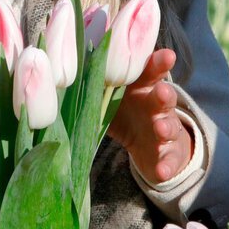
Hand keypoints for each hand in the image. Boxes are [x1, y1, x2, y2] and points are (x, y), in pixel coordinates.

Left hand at [108, 48, 192, 185]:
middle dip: (164, 94)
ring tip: (161, 129)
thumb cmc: (128, 113)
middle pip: (164, 98)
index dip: (158, 64)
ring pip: (169, 127)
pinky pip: (168, 161)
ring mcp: (165, 132)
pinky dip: (166, 166)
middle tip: (162, 91)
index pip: (151, 72)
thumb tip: (59, 75)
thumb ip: (96, 87)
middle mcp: (157, 107)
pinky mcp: (167, 156)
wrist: (152, 147)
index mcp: (143, 89)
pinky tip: (162, 172)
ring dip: (166, 127)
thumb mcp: (114, 99)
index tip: (167, 56)